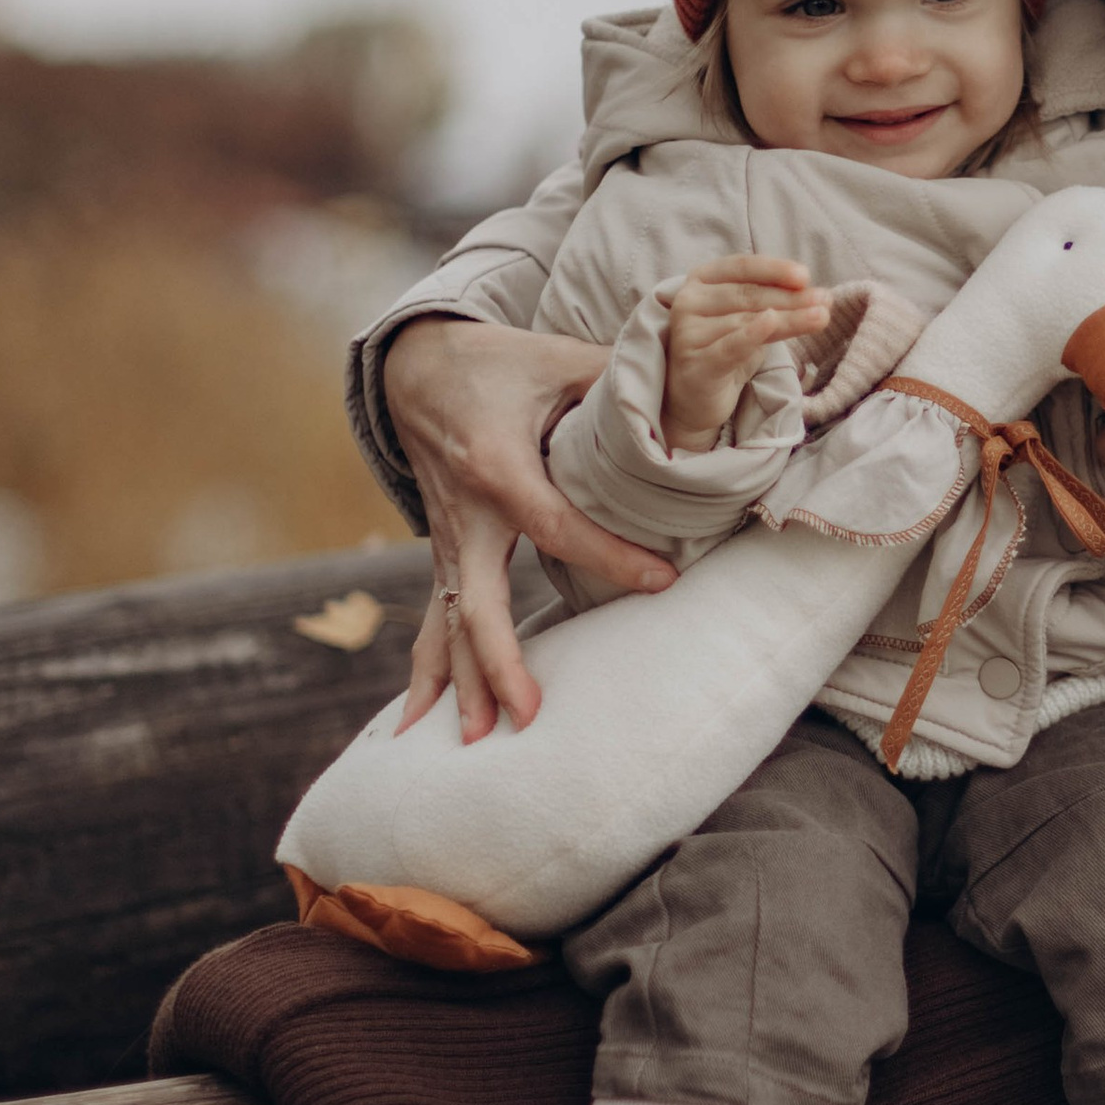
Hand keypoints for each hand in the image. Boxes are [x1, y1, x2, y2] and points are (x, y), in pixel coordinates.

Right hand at [382, 317, 675, 741]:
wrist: (413, 366)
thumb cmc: (497, 363)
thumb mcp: (558, 360)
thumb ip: (618, 380)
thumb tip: (690, 392)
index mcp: (497, 467)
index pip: (557, 526)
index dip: (610, 556)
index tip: (663, 581)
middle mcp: (466, 514)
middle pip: (479, 601)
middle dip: (500, 661)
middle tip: (529, 716)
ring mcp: (448, 540)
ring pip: (449, 622)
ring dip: (459, 685)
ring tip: (474, 745)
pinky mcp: (444, 552)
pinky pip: (433, 619)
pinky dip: (426, 670)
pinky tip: (414, 727)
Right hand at [662, 256, 832, 450]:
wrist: (695, 398)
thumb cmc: (725, 349)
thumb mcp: (751, 320)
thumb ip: (775, 305)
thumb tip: (820, 296)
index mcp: (702, 280)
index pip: (741, 267)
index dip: (775, 269)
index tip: (805, 276)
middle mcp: (688, 301)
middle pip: (748, 295)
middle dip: (791, 297)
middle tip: (825, 301)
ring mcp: (687, 333)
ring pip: (747, 321)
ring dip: (789, 318)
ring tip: (821, 317)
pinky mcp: (695, 364)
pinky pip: (729, 346)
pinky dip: (752, 334)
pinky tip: (772, 322)